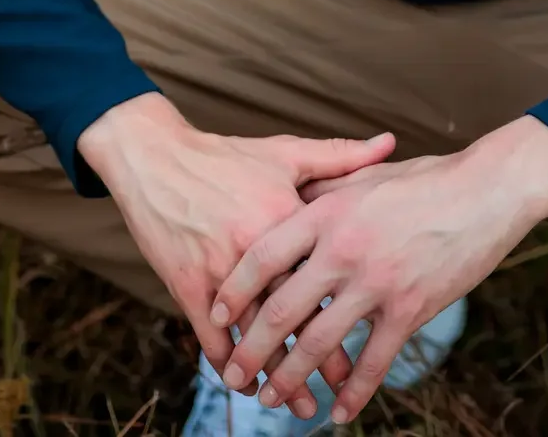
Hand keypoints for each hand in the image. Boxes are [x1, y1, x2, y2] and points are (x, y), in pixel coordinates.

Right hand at [77, 94, 395, 419]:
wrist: (157, 157)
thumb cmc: (226, 156)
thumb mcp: (284, 153)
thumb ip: (340, 156)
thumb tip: (390, 143)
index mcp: (286, 216)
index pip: (325, 271)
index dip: (349, 307)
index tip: (373, 332)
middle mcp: (256, 249)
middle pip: (295, 313)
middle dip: (319, 356)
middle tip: (341, 387)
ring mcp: (220, 271)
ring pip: (255, 334)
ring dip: (277, 374)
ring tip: (300, 404)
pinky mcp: (188, 285)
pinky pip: (211, 337)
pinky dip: (229, 364)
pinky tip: (246, 384)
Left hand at [211, 115, 547, 424]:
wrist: (484, 191)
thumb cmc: (424, 179)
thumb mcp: (364, 176)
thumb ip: (324, 192)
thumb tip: (291, 204)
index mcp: (328, 212)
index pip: (265, 255)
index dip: (235, 288)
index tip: (215, 314)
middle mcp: (344, 249)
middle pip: (284, 308)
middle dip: (252, 348)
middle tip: (233, 375)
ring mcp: (377, 282)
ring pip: (322, 342)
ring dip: (292, 377)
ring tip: (273, 399)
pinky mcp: (410, 308)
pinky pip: (374, 362)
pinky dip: (354, 393)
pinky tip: (339, 412)